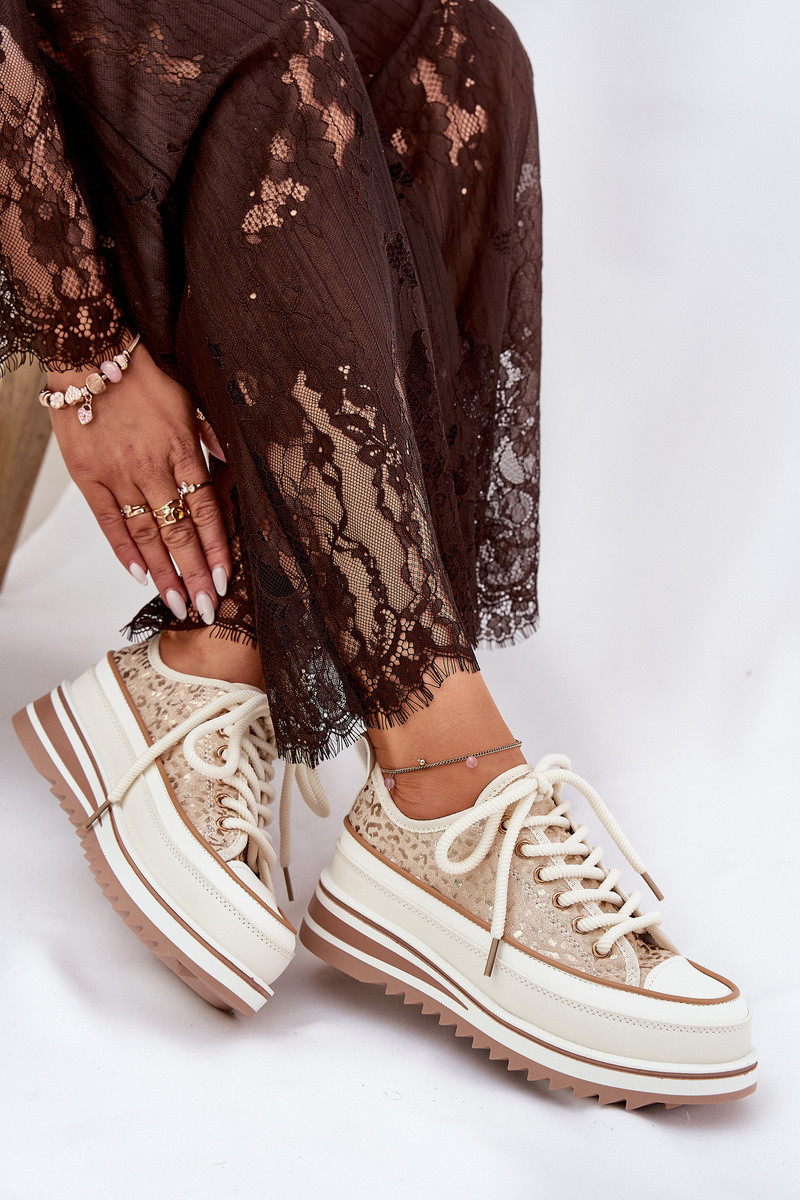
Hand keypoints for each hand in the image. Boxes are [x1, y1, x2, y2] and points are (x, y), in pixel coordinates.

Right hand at [48, 339, 230, 621]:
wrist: (90, 353)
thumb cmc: (144, 376)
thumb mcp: (191, 400)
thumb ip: (211, 438)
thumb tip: (232, 465)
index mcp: (183, 449)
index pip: (206, 511)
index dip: (218, 549)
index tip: (228, 579)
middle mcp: (152, 467)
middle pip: (179, 533)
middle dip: (195, 575)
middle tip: (206, 608)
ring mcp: (118, 475)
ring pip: (146, 534)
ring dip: (163, 573)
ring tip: (176, 602)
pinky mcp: (88, 477)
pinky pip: (109, 522)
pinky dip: (124, 550)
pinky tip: (138, 574)